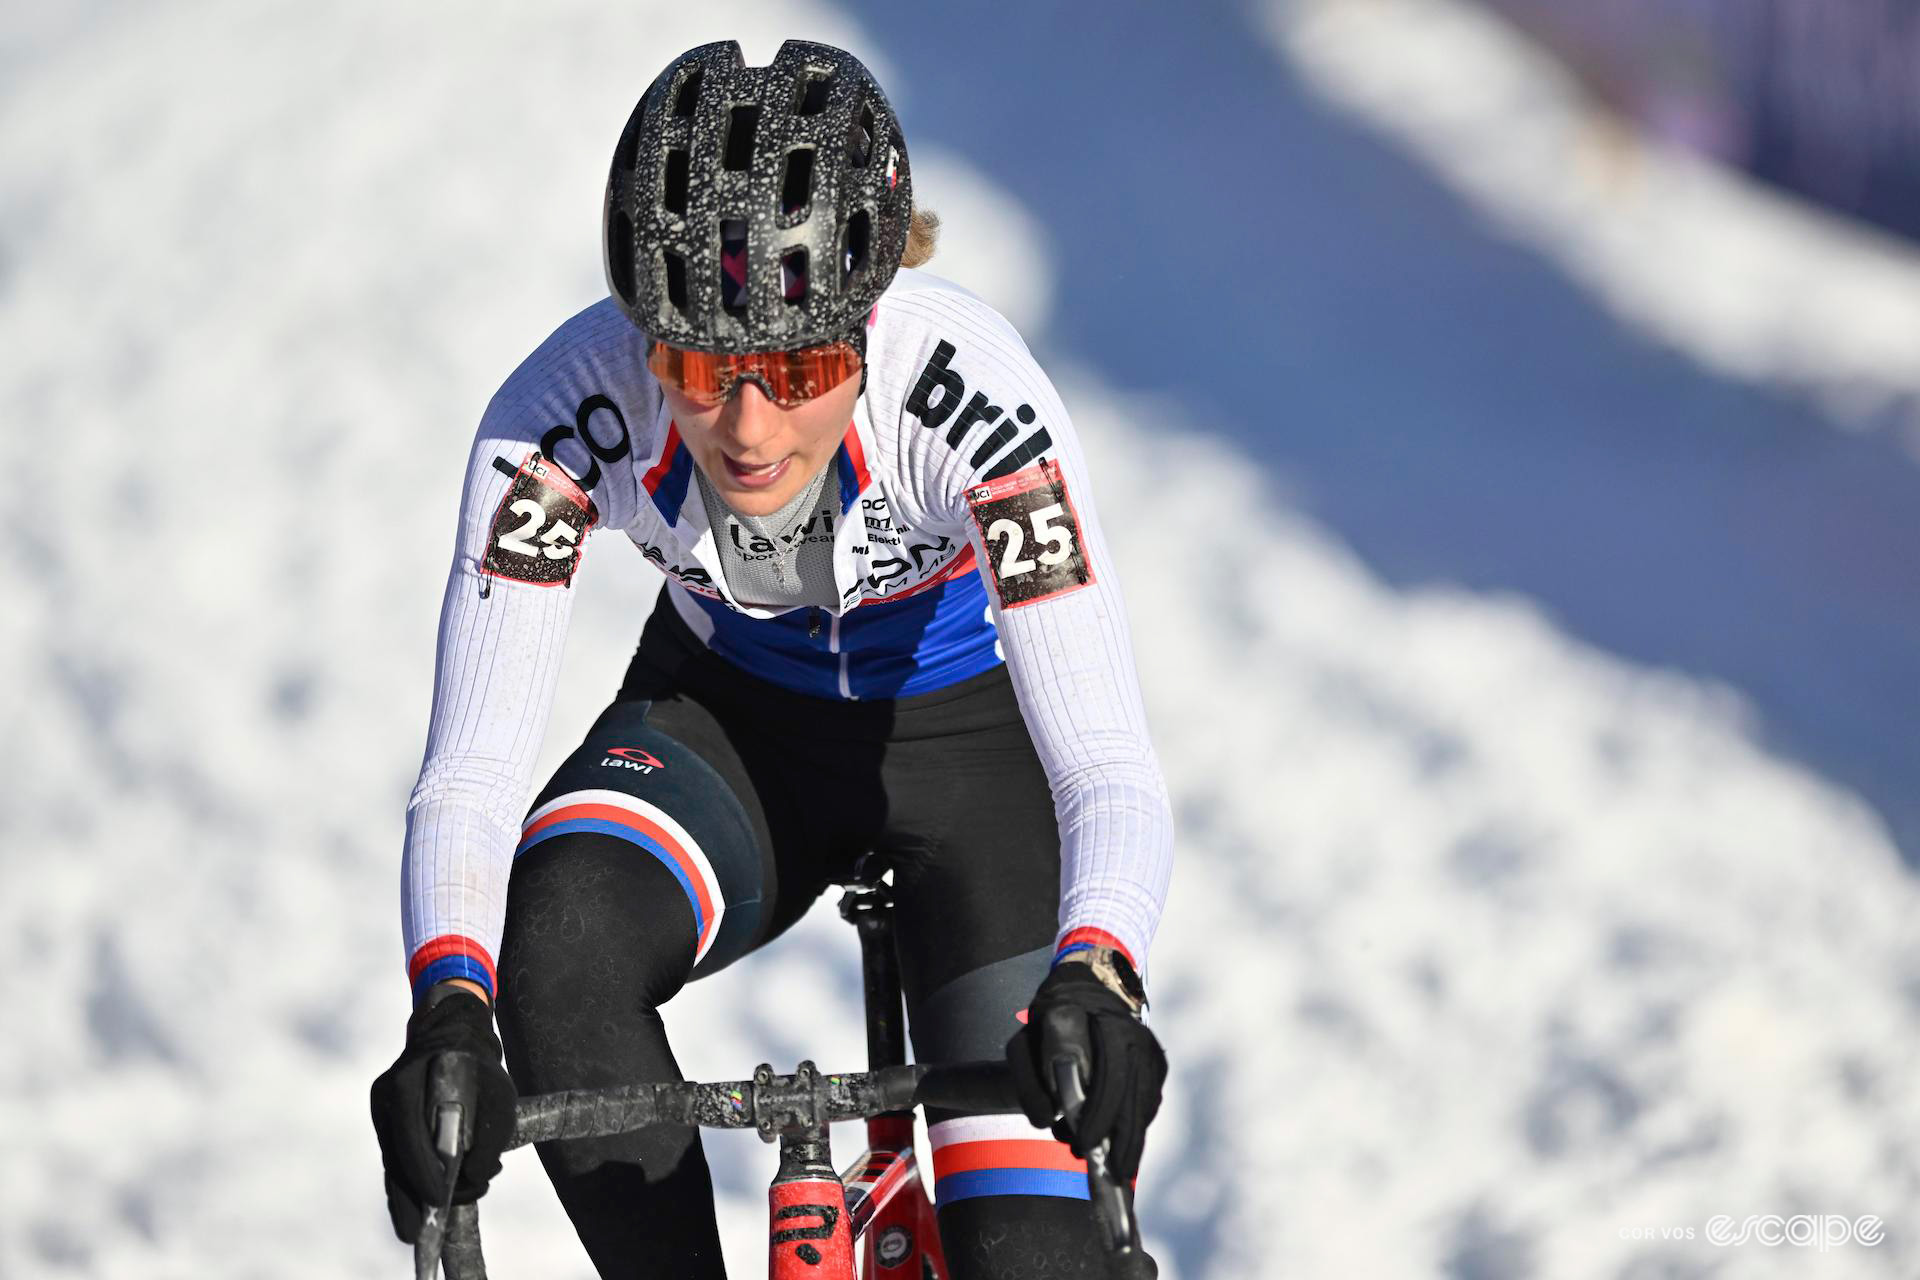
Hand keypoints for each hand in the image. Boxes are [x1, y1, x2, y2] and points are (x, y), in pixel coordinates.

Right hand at [368, 986, 516, 1242]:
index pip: (408, 1135)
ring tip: (420, 1229)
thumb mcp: (497, 1092)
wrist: (452, 1031)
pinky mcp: (387, 1119)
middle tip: (418, 1234)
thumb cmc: (478, 1063)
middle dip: (407, 1198)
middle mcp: (388, 1097)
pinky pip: (396, 1155)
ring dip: (407, 1195)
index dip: (421, 1172)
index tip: (439, 1199)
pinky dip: (408, 1179)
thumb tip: (478, 1176)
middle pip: (394, 1157)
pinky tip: (418, 1204)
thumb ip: (491, 1133)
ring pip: (392, 1161)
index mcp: (407, 1083)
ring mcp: (383, 1108)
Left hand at [1005, 951, 1165, 1182]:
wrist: (1087, 990)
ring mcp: (1151, 1051)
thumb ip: (1033, 1075)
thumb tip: (1049, 1117)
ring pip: (1145, 1103)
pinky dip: (1136, 1126)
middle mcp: (1136, 1036)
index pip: (1109, 1076)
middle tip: (1109, 1173)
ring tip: (1114, 1168)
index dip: (1099, 1114)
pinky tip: (1121, 1145)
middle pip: (1133, 1096)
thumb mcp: (1030, 1037)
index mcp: (1105, 1025)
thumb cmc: (1051, 1019)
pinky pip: (1149, 1101)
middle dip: (1121, 1138)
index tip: (1085, 1143)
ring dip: (1131, 1138)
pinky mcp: (1157, 1065)